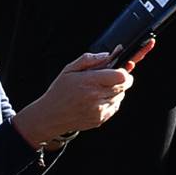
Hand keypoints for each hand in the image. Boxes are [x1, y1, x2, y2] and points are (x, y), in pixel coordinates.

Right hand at [14, 50, 134, 149]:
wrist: (51, 116)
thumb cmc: (59, 91)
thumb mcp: (69, 69)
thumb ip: (89, 59)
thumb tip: (108, 55)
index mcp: (89, 82)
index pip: (121, 76)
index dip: (124, 71)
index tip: (120, 69)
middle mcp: (95, 97)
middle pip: (124, 86)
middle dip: (122, 79)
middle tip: (112, 77)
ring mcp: (99, 110)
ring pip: (121, 96)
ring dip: (116, 91)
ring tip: (100, 89)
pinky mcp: (100, 119)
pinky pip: (115, 107)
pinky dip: (111, 101)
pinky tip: (98, 99)